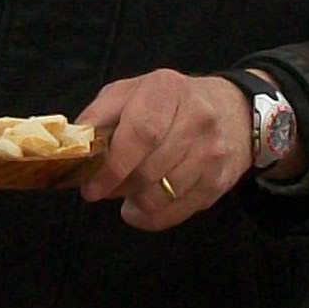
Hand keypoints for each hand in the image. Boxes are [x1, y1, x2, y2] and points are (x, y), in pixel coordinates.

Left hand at [75, 70, 254, 231]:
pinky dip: (151, 217)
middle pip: (148, 171)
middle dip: (118, 186)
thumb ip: (99, 115)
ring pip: (160, 197)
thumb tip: (74, 147)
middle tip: (104, 188)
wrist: (234, 110)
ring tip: (127, 191)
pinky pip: (176, 213)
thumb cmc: (170, 102)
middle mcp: (197, 119)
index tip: (91, 186)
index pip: (140, 133)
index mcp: (167, 90)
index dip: (112, 166)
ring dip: (134, 202)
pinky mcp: (219, 182)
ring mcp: (212, 153)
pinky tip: (142, 206)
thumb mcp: (131, 93)